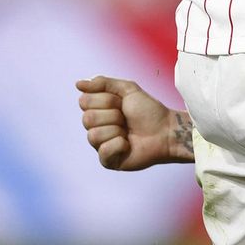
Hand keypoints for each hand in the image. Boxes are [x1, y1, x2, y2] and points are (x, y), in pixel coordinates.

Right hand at [75, 75, 193, 169]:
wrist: (166, 129)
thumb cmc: (148, 110)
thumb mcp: (127, 89)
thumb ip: (103, 83)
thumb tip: (78, 84)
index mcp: (97, 110)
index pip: (84, 101)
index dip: (106, 100)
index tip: (122, 103)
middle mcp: (96, 128)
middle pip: (87, 118)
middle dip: (113, 115)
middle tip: (126, 118)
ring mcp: (100, 145)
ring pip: (93, 135)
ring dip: (116, 130)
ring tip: (128, 131)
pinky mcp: (108, 161)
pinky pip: (103, 151)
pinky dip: (119, 145)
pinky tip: (128, 144)